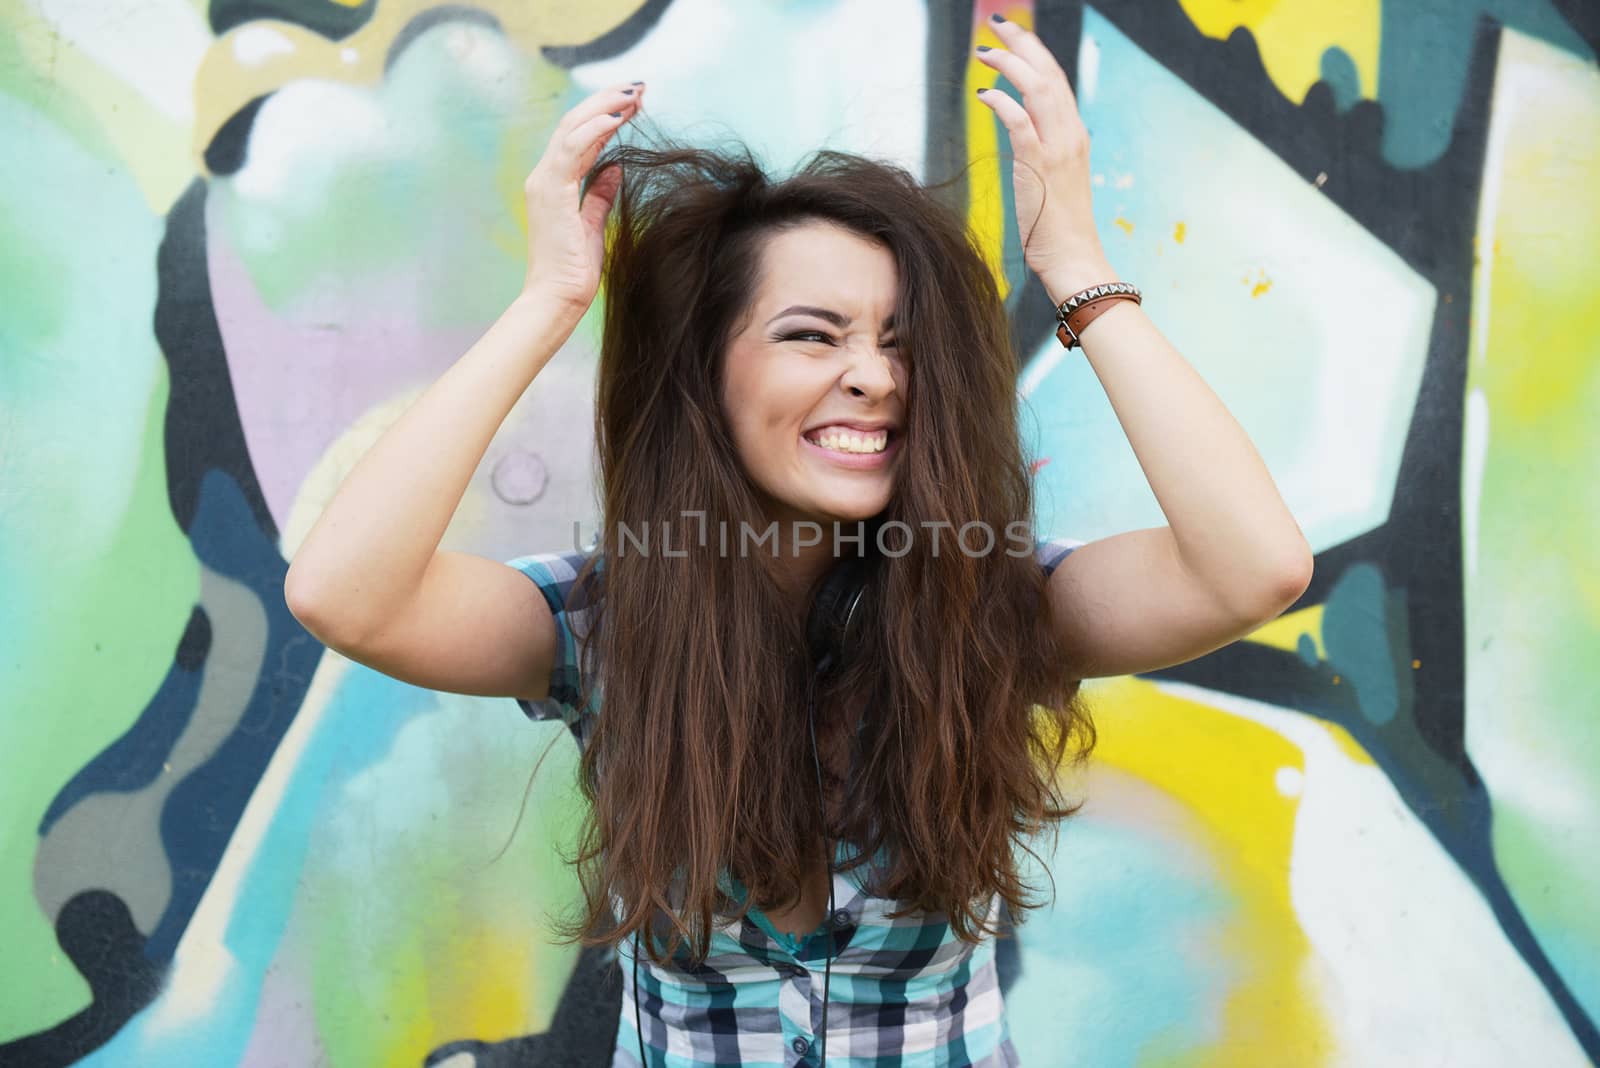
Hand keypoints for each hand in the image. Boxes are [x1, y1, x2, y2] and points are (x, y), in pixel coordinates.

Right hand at [521, 81, 645, 313]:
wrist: (556, 299)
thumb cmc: (573, 271)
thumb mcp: (592, 226)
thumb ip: (599, 195)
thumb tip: (615, 169)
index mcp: (553, 183)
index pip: (579, 136)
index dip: (605, 115)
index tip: (634, 103)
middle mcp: (543, 177)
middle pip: (574, 123)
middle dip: (606, 101)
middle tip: (639, 88)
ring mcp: (544, 182)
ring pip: (572, 128)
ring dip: (604, 107)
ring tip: (634, 94)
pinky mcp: (551, 192)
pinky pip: (572, 150)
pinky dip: (594, 130)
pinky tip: (617, 118)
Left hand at [974, 17, 1112, 302]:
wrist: (1073, 258)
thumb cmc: (1058, 227)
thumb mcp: (1053, 180)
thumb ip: (1041, 152)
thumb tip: (1020, 134)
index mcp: (1074, 136)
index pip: (1056, 81)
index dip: (1035, 54)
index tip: (1014, 37)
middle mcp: (1071, 135)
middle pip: (1049, 74)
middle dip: (1023, 44)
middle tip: (998, 25)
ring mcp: (1058, 149)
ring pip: (1038, 89)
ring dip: (1011, 65)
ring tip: (986, 51)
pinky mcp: (1040, 166)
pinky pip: (1021, 123)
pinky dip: (1003, 102)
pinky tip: (985, 94)